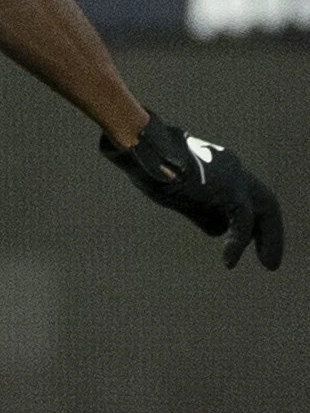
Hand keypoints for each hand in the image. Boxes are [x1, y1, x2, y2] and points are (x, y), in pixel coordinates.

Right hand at [101, 113, 284, 269]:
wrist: (141, 148)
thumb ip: (201, 210)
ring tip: (268, 264)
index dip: (249, 222)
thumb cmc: (149, 167)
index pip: (245, 196)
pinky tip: (229, 260)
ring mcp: (233, 176)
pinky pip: (243, 220)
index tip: (246, 243)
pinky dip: (238, 242)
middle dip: (270, 232)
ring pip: (264, 208)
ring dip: (268, 238)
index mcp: (220, 167)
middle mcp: (232, 168)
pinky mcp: (228, 188)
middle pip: (263, 201)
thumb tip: (218, 231)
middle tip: (270, 262)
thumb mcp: (178, 193)